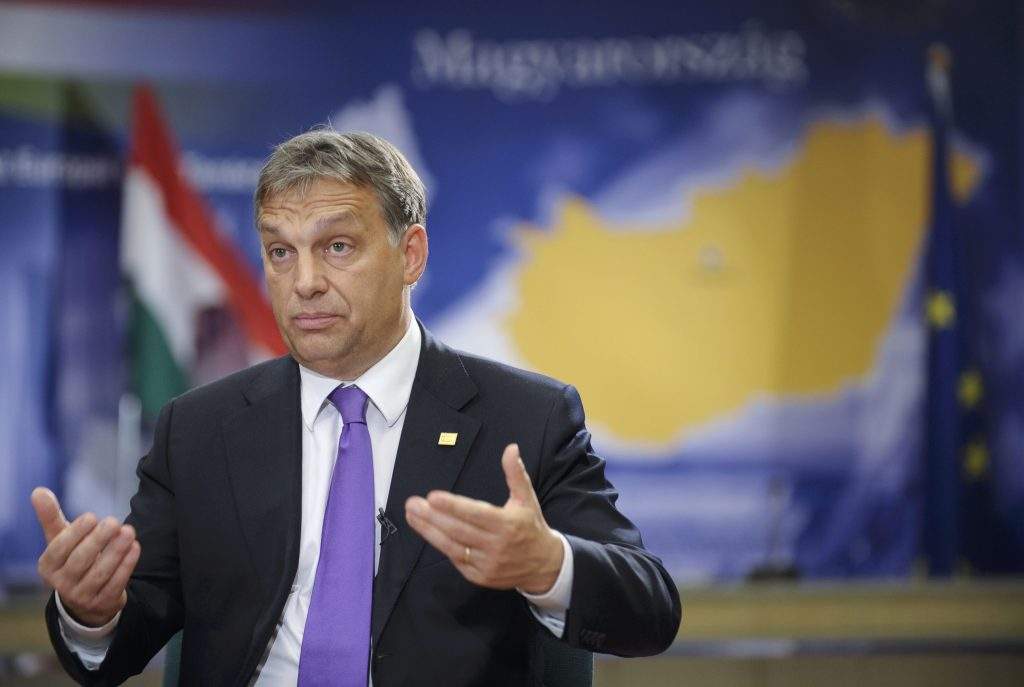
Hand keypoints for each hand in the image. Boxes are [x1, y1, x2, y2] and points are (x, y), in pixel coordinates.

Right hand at [31, 487, 139, 627]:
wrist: (86, 597)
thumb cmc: (72, 558)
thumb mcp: (59, 539)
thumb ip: (50, 516)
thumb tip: (38, 491)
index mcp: (47, 566)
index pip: (59, 549)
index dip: (76, 533)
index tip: (92, 516)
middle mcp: (62, 584)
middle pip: (81, 560)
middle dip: (98, 540)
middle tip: (114, 521)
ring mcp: (82, 596)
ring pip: (100, 572)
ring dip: (116, 551)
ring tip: (129, 531)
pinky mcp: (103, 603)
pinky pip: (116, 583)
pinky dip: (127, 565)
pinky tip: (135, 547)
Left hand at [405, 443, 563, 594]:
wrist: (544, 564)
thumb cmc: (530, 526)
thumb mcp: (527, 498)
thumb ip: (515, 473)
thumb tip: (510, 448)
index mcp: (507, 524)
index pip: (475, 513)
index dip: (453, 506)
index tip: (432, 497)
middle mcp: (496, 545)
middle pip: (458, 530)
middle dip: (432, 517)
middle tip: (412, 504)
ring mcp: (487, 564)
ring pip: (452, 547)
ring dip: (429, 532)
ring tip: (412, 517)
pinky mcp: (480, 577)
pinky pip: (457, 560)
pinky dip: (441, 546)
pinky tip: (428, 532)